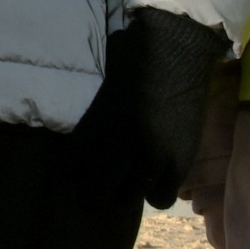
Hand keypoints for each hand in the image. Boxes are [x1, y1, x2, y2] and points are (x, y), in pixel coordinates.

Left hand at [90, 7, 227, 206]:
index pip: (71, 166)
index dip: (70, 178)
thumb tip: (72, 129)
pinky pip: (162, 197)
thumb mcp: (102, 86)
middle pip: (96, 191)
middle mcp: (119, 144)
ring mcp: (150, 154)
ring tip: (127, 190)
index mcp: (96, 123)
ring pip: (128, 199)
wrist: (176, 49)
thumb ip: (92, 114)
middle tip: (97, 196)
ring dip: (125, 198)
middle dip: (93, 197)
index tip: (70, 181)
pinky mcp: (179, 159)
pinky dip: (157, 193)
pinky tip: (156, 182)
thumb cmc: (133, 56)